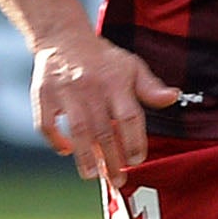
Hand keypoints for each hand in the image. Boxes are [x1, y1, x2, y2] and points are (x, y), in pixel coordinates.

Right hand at [32, 35, 180, 179]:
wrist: (63, 37)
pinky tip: (66, 151)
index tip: (136, 160)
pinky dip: (55, 140)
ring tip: (93, 175)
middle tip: (118, 180)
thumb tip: (174, 97)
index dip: (133, 141)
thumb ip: (151, 87)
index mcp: (115, 81)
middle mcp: (91, 86)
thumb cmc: (103, 58)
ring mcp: (65, 91)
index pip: (129, 117)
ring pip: (77, 129)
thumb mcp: (131, 67)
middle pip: (104, 130)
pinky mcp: (43, 94)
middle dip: (112, 159)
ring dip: (85, 156)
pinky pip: (47, 123)